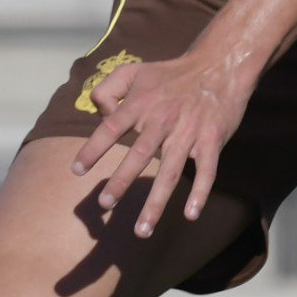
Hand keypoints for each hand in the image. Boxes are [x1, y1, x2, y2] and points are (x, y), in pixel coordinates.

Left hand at [73, 39, 256, 238]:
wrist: (219, 66)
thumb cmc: (172, 74)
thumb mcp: (135, 70)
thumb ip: (109, 88)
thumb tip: (100, 114)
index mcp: (142, 103)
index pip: (111, 127)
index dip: (93, 148)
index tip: (77, 170)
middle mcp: (163, 119)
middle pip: (139, 154)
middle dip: (122, 181)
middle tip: (105, 203)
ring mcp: (189, 132)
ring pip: (170, 172)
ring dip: (156, 202)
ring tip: (142, 230)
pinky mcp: (212, 140)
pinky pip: (206, 171)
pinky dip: (200, 193)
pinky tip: (190, 214)